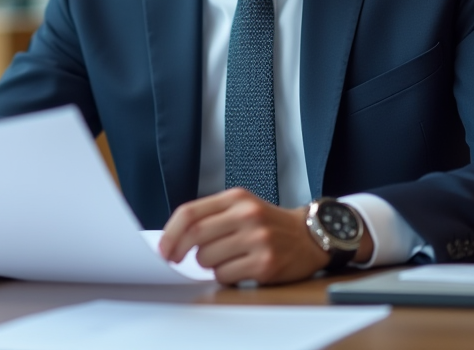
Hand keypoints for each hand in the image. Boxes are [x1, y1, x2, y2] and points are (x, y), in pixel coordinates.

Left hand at [157, 188, 348, 285]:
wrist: (310, 236)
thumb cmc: (269, 223)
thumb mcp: (242, 206)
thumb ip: (211, 216)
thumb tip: (174, 237)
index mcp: (236, 198)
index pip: (190, 213)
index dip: (170, 232)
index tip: (163, 247)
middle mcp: (247, 215)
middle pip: (195, 236)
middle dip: (180, 251)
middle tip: (177, 258)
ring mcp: (257, 239)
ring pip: (208, 259)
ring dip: (208, 264)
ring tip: (224, 258)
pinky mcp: (265, 264)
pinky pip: (226, 275)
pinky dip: (225, 275)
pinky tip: (239, 267)